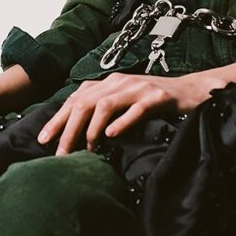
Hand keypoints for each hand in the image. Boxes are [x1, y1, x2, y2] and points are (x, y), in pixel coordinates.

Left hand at [36, 70, 227, 155]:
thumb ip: (102, 110)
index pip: (76, 99)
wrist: (191, 91)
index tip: (44, 139)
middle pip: (84, 103)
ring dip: (91, 129)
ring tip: (85, 149)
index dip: (57, 119)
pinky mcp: (157, 98)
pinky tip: (111, 136)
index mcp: (108, 83)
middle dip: (68, 129)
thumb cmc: (154, 101)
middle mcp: (119, 82)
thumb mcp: (124, 101)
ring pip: (105, 105)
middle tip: (60, 153)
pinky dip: (121, 122)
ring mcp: (138, 88)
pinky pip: (135, 110)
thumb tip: (75, 133)